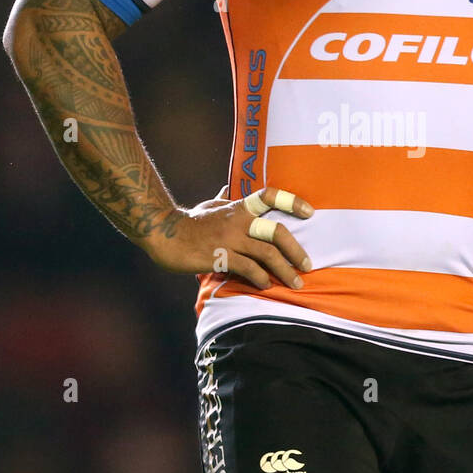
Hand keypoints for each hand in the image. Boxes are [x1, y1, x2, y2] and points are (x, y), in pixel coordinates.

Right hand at [144, 185, 314, 285]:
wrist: (163, 234)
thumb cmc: (189, 221)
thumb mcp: (209, 204)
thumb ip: (223, 199)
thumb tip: (227, 188)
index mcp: (238, 206)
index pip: (269, 196)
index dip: (291, 201)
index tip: (309, 212)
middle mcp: (238, 221)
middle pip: (276, 232)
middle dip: (296, 250)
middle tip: (308, 265)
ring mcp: (230, 239)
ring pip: (267, 254)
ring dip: (285, 270)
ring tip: (296, 283)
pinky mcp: (220, 257)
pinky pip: (249, 269)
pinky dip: (261, 278)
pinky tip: (266, 285)